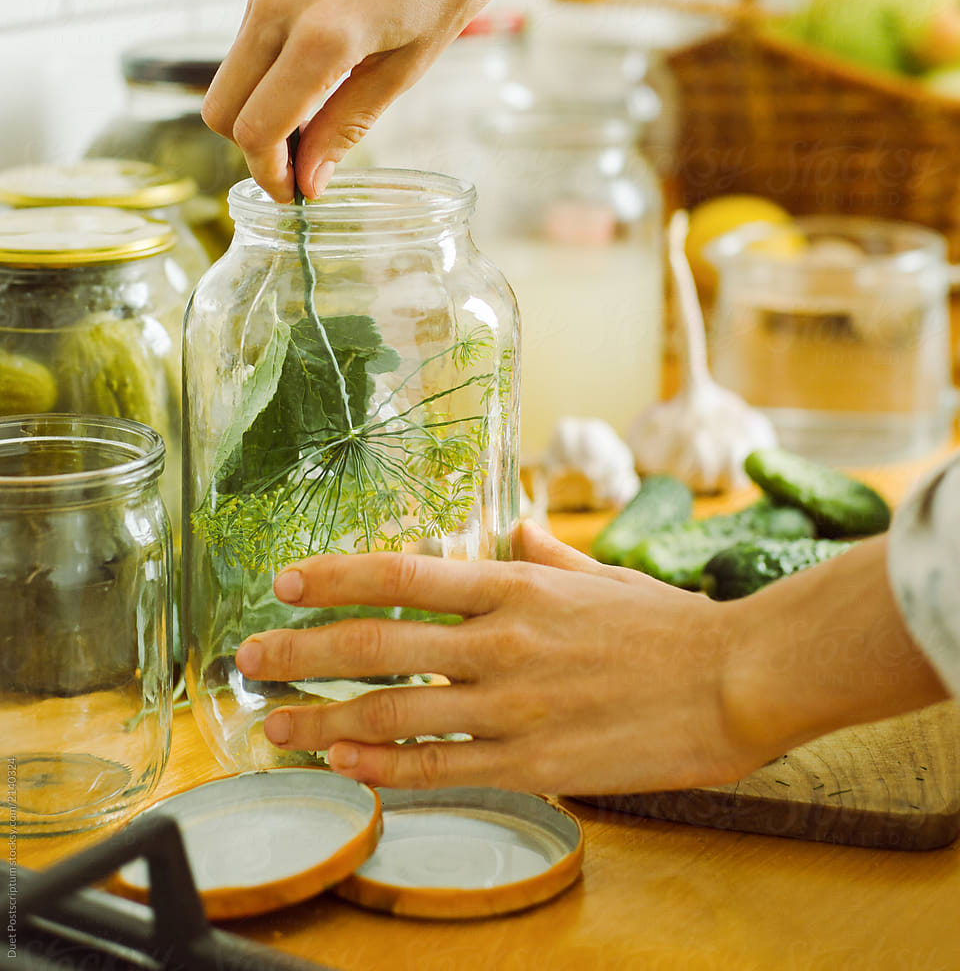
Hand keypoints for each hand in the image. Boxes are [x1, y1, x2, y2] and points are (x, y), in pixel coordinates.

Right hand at [201, 0, 526, 201]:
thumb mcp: (404, 72)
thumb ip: (345, 126)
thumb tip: (308, 182)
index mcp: (322, 34)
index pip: (258, 128)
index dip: (271, 174)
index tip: (295, 194)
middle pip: (222, 106)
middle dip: (255, 145)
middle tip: (301, 162)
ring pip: (230, 71)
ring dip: (261, 102)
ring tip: (317, 111)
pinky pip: (249, 30)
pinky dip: (270, 61)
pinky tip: (318, 58)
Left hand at [235, 523, 763, 794]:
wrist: (735, 680)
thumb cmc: (670, 623)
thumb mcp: (603, 573)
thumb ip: (546, 554)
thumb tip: (511, 530)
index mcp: (517, 587)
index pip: (405, 575)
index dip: (335, 576)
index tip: (284, 582)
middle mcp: (502, 642)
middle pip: (379, 644)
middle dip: (303, 651)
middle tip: (247, 658)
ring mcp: (514, 706)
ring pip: (396, 713)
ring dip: (325, 720)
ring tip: (275, 726)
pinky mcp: (535, 763)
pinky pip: (443, 767)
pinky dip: (386, 768)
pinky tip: (345, 765)